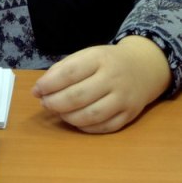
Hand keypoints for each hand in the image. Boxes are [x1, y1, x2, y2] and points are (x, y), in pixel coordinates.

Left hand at [31, 36, 171, 132]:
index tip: (36, 90)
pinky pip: (104, 127)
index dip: (49, 84)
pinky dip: (86, 127)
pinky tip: (76, 121)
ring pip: (91, 115)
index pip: (70, 72)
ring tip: (59, 113)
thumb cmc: (108, 61)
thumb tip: (39, 89)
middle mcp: (113, 78)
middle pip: (78, 96)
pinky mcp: (130, 115)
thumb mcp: (88, 55)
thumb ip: (63, 69)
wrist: (145, 67)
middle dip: (55, 103)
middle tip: (45, 103)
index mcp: (99, 58)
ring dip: (68, 117)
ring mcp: (123, 98)